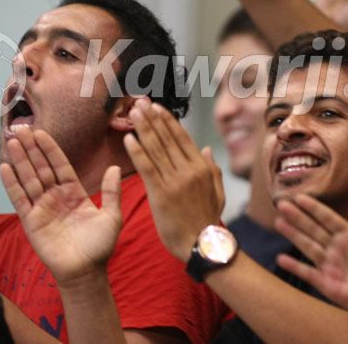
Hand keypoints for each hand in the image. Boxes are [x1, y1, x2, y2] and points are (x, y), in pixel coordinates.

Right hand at [0, 127, 121, 286]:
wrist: (85, 272)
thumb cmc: (100, 246)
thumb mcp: (112, 216)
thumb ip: (112, 191)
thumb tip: (115, 167)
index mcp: (74, 192)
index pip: (60, 164)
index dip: (50, 148)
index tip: (41, 131)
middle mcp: (56, 197)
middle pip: (41, 167)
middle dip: (31, 147)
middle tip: (21, 127)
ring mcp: (42, 208)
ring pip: (28, 178)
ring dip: (20, 160)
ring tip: (11, 141)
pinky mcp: (31, 221)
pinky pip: (19, 199)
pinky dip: (11, 183)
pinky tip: (4, 167)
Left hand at [124, 97, 224, 262]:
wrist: (202, 245)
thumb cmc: (207, 220)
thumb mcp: (218, 192)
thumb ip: (212, 168)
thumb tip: (206, 148)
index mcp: (202, 168)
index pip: (182, 138)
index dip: (168, 121)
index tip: (157, 108)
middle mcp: (189, 170)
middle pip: (167, 138)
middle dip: (152, 119)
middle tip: (140, 102)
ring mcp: (175, 181)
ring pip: (156, 149)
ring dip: (143, 128)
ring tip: (133, 112)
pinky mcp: (161, 194)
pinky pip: (147, 168)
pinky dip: (137, 152)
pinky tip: (128, 139)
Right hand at [274, 193, 347, 325]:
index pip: (329, 219)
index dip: (315, 209)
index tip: (300, 197)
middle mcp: (336, 248)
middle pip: (313, 229)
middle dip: (298, 217)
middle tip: (281, 204)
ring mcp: (329, 266)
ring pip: (308, 246)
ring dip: (293, 235)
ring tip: (278, 222)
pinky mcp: (326, 283)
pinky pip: (308, 273)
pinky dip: (295, 267)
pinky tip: (280, 259)